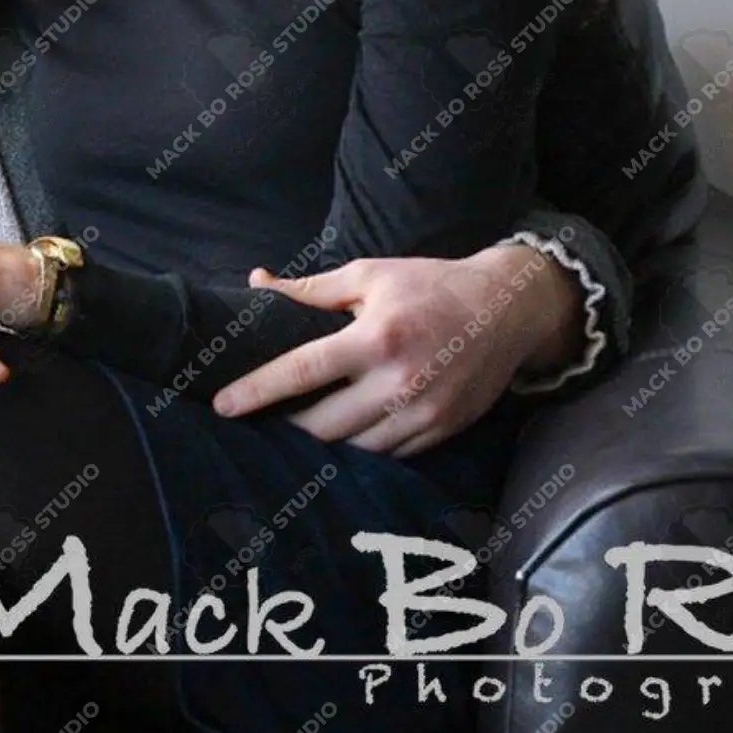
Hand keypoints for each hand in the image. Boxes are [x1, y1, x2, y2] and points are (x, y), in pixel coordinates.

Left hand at [207, 244, 573, 456]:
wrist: (509, 308)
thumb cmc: (430, 285)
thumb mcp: (370, 276)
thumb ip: (309, 289)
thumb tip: (257, 284)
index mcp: (376, 338)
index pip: (301, 371)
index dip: (257, 391)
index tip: (222, 406)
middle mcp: (399, 383)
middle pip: (322, 427)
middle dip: (285, 429)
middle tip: (259, 424)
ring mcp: (424, 414)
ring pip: (354, 450)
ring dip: (322, 446)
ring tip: (295, 434)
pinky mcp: (442, 431)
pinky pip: (388, 456)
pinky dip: (361, 450)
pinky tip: (342, 440)